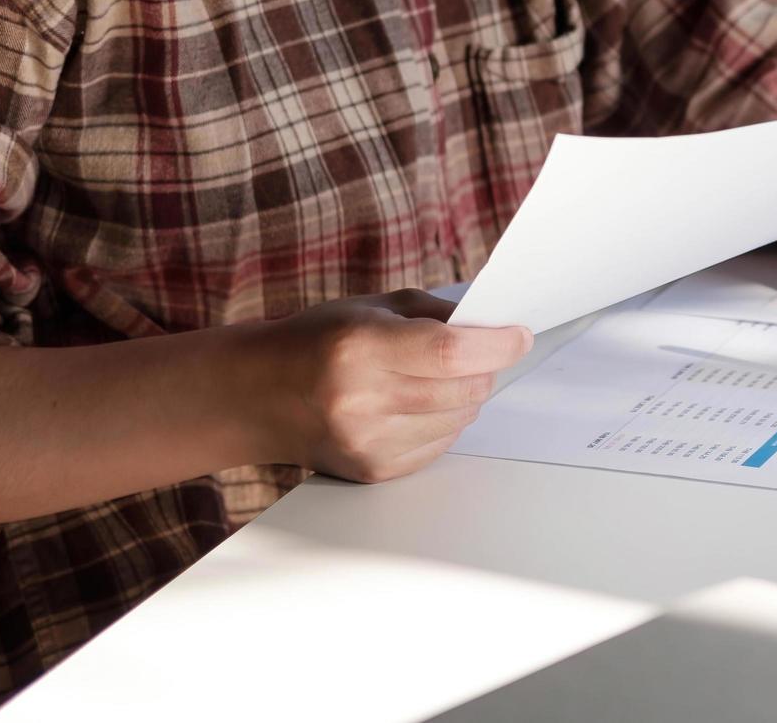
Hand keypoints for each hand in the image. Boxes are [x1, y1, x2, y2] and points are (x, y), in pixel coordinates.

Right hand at [240, 289, 533, 482]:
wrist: (257, 395)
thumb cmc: (319, 340)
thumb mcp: (371, 307)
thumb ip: (436, 315)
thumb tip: (495, 329)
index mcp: (360, 348)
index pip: (450, 351)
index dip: (496, 344)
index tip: (519, 335)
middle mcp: (362, 400)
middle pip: (464, 388)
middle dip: (484, 368)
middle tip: (478, 353)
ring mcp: (367, 441)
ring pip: (461, 419)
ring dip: (465, 396)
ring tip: (436, 378)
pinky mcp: (373, 469)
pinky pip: (441, 445)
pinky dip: (444, 422)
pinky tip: (415, 405)